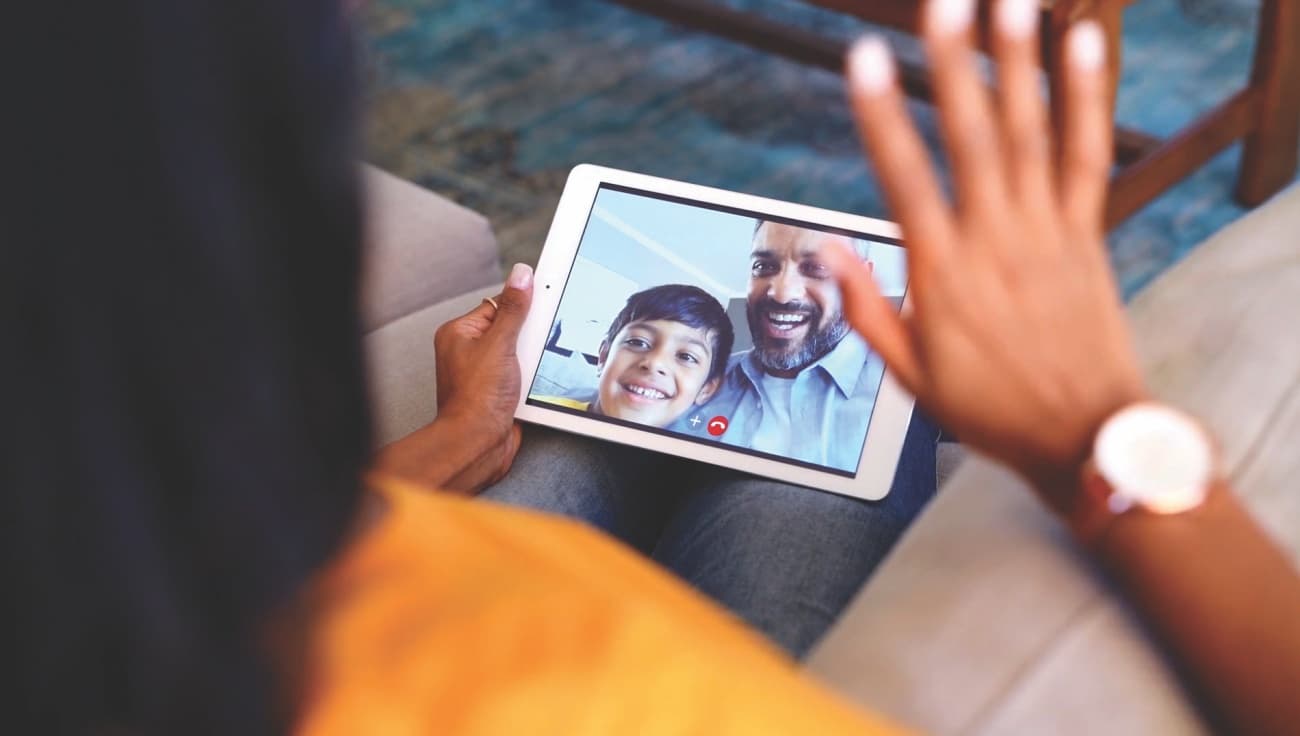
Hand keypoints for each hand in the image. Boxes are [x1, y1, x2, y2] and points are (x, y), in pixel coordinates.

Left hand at [372, 263, 533, 493]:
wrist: (478, 444)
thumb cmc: (477, 398)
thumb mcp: (500, 344)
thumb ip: (514, 309)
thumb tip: (522, 275)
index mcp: (460, 332)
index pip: (498, 305)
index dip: (521, 305)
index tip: (544, 300)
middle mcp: (469, 351)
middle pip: (512, 329)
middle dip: (529, 337)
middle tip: (533, 347)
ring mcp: (484, 372)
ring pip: (521, 353)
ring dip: (533, 360)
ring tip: (528, 371)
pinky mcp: (499, 391)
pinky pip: (523, 374)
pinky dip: (533, 377)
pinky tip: (533, 383)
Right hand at [828, 0, 1146, 509]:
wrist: (1085, 435)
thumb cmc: (994, 410)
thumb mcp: (911, 376)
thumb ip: (867, 307)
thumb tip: (828, 251)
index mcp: (944, 275)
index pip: (904, 181)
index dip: (881, 117)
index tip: (864, 63)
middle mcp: (997, 241)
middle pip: (974, 138)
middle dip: (954, 65)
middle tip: (941, 6)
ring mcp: (1046, 231)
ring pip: (1031, 135)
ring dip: (1020, 65)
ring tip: (1008, 5)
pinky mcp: (1085, 233)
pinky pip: (1087, 156)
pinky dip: (1086, 101)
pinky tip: (1083, 48)